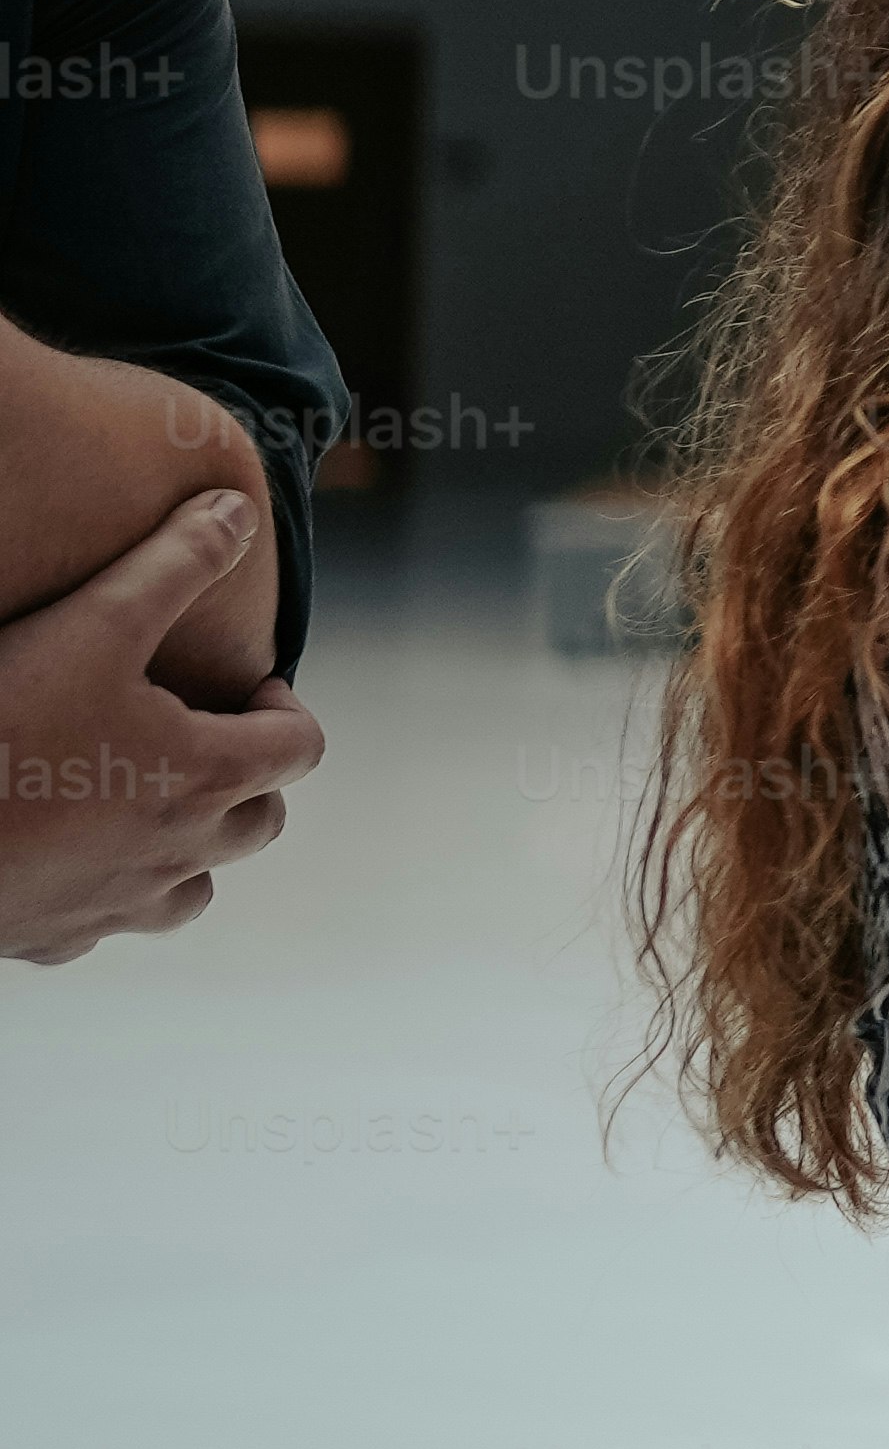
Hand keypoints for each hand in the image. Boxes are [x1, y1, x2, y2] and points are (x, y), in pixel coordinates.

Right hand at [0, 485, 320, 962]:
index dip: (284, 709)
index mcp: (206, 778)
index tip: (245, 688)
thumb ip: (175, 564)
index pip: (299, 748)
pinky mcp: (54, 936)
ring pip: (194, 888)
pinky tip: (69, 852)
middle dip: (248, 777)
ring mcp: (117, 905)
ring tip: (148, 798)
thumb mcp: (95, 623)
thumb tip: (236, 513)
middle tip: (202, 735)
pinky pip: (107, 922)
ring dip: (191, 846)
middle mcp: (178, 854)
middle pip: (260, 821)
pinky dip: (108, 889)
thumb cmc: (1, 726)